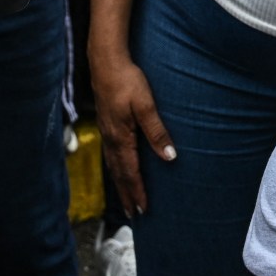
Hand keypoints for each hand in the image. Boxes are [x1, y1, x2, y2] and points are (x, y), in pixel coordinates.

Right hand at [91, 50, 174, 215]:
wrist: (105, 61)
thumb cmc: (126, 80)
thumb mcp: (145, 105)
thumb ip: (156, 131)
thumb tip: (169, 156)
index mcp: (121, 138)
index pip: (130, 172)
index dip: (137, 191)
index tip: (144, 209)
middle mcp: (111, 139)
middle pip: (119, 174)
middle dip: (127, 194)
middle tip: (134, 214)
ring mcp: (106, 131)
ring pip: (113, 165)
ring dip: (120, 184)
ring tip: (126, 198)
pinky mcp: (106, 123)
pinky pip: (110, 154)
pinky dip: (115, 168)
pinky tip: (119, 168)